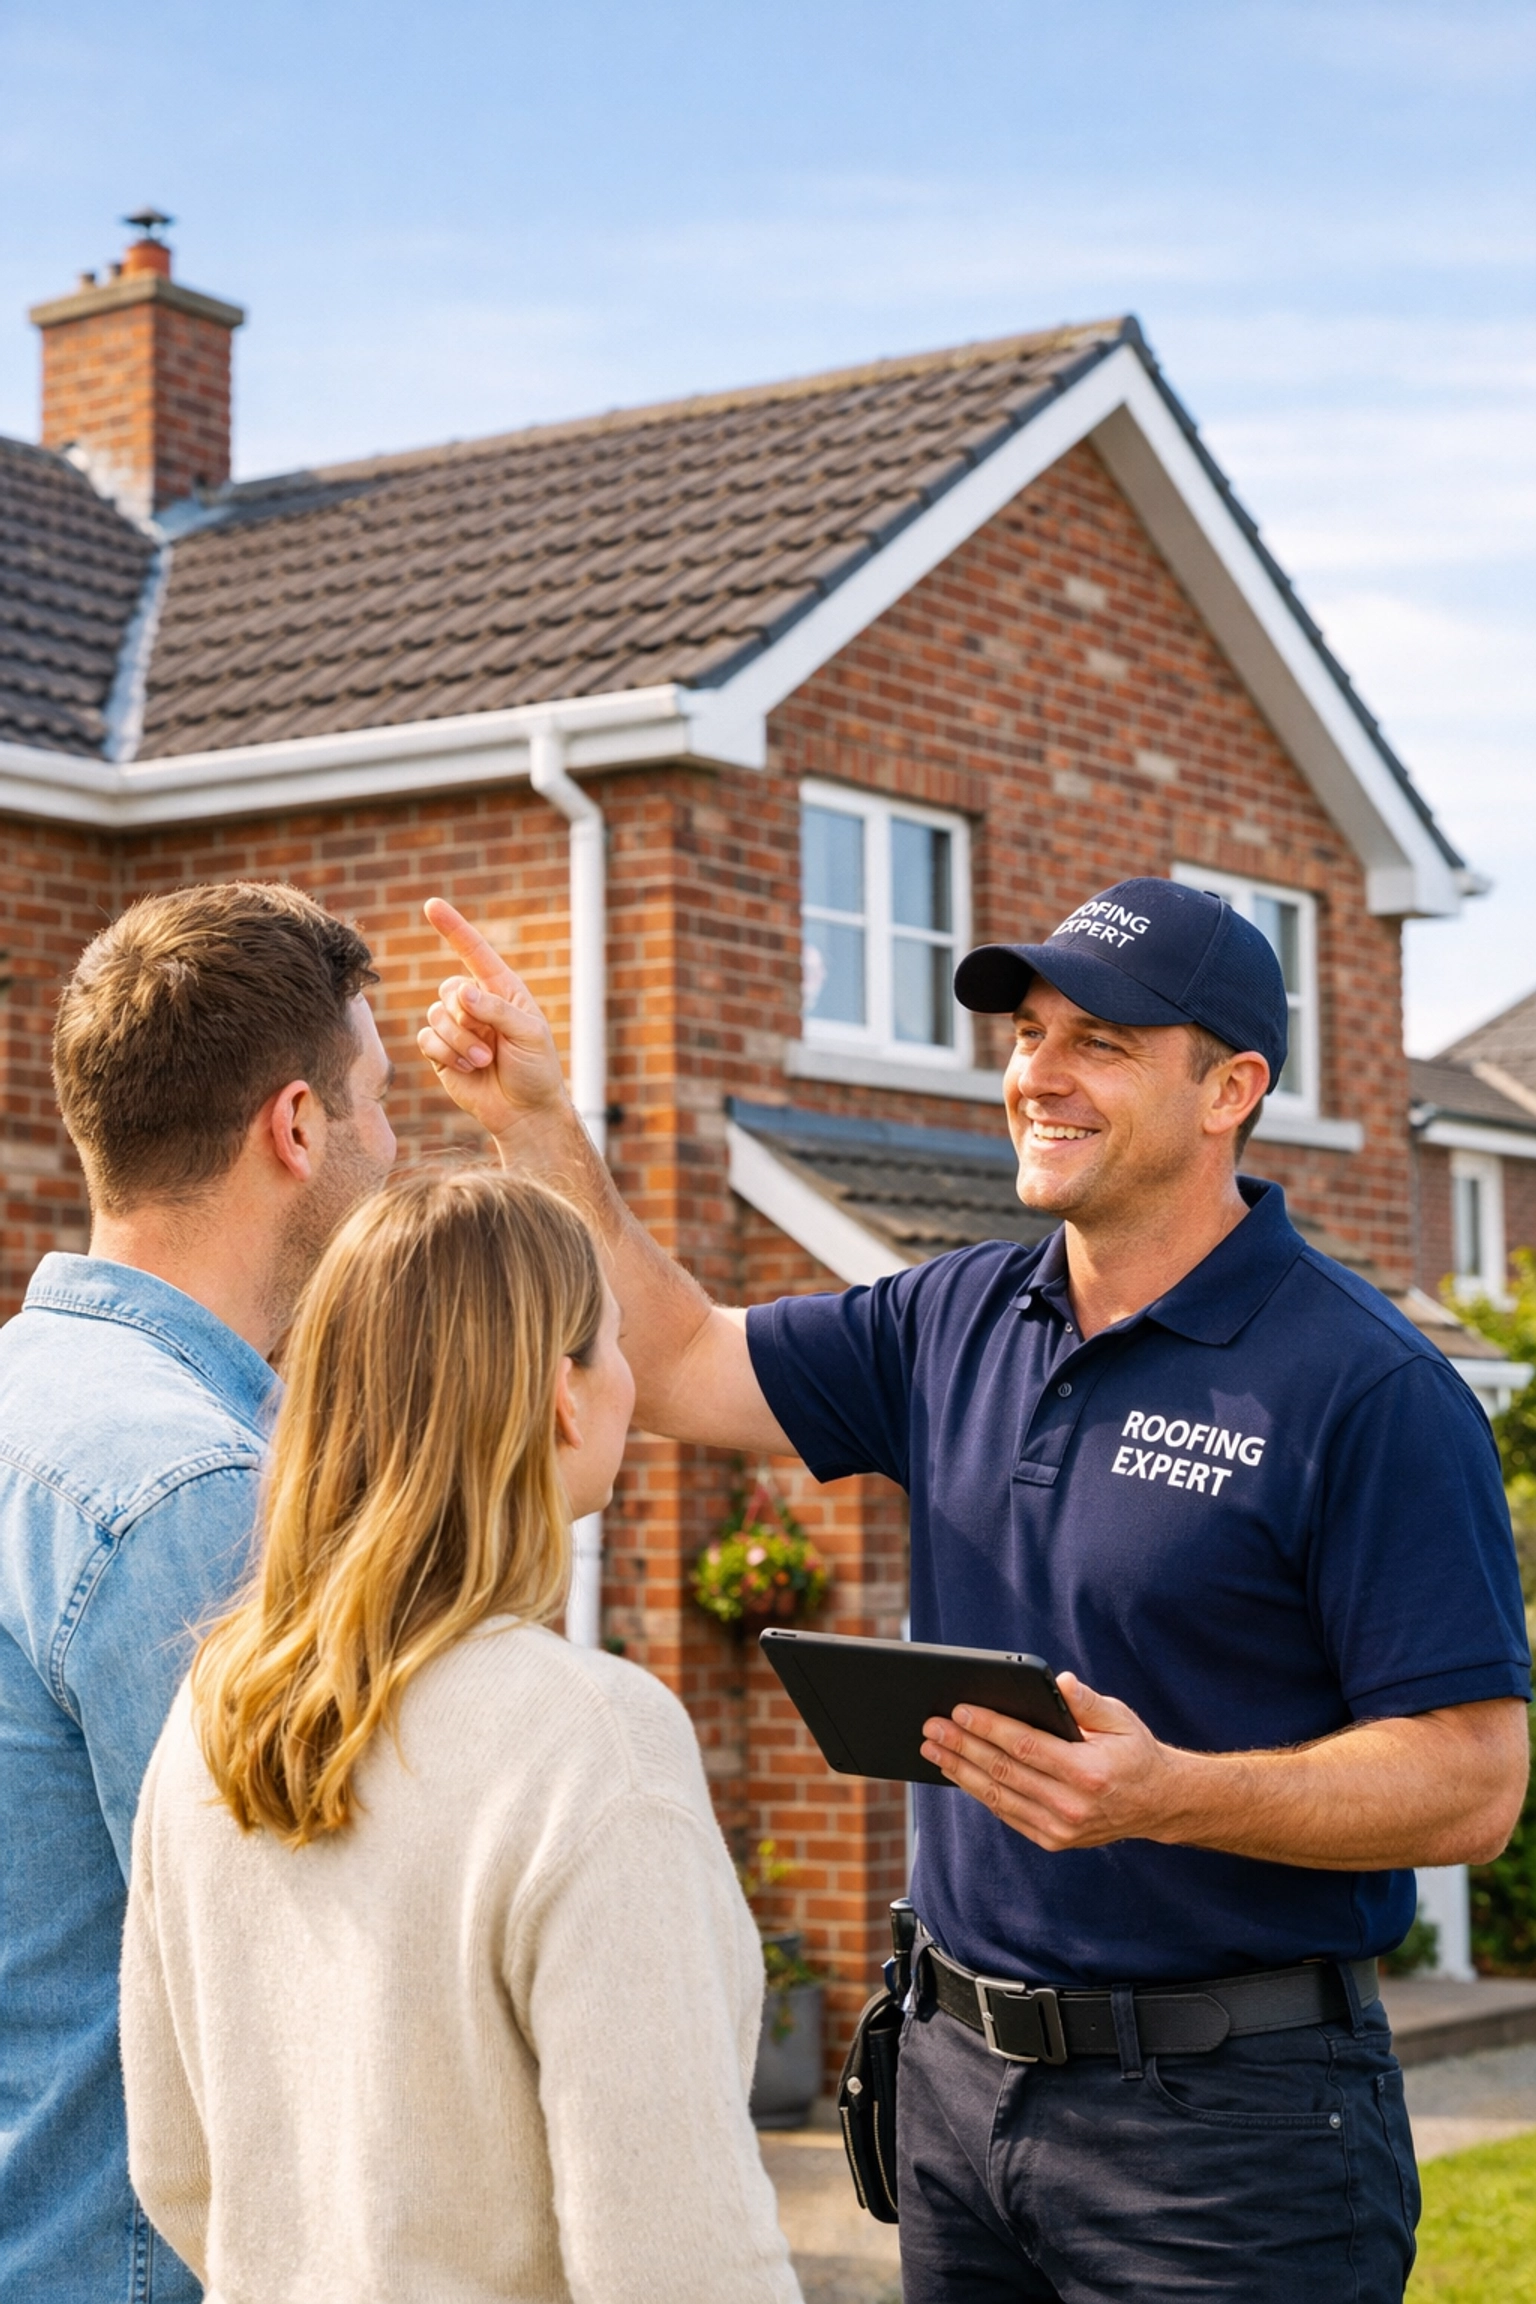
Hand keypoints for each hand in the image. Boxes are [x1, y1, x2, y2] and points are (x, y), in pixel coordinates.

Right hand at [417, 899, 569, 1141]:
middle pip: (449, 990)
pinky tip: (466, 1069)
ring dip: (458, 1041)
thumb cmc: (536, 1070)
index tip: (432, 905)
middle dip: (465, 1019)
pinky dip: (445, 1053)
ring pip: (435, 1015)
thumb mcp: (529, 1034)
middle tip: (490, 1048)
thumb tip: (462, 993)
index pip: (474, 952)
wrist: (524, 1112)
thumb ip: (497, 1010)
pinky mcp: (440, 1052)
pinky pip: (425, 1039)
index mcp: (502, 990)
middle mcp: (476, 1004)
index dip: (453, 928)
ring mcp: (456, 1027)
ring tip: (483, 1061)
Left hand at [920, 1674, 1189, 1851]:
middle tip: (931, 1727)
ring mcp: (1061, 1829)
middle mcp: (1072, 1806)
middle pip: (1003, 1772)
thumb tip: (1058, 1681)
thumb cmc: (1134, 1752)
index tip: (958, 1711)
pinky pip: (1007, 1814)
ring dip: (960, 1771)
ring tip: (933, 1750)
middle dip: (962, 1746)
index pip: (1025, 1746)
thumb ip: (1087, 1701)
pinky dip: (980, 1792)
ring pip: (998, 1797)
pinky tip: (959, 1772)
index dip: (988, 1727)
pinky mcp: (1053, 1841)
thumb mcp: (1120, 1719)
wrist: (1158, 1804)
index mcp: (1088, 1772)